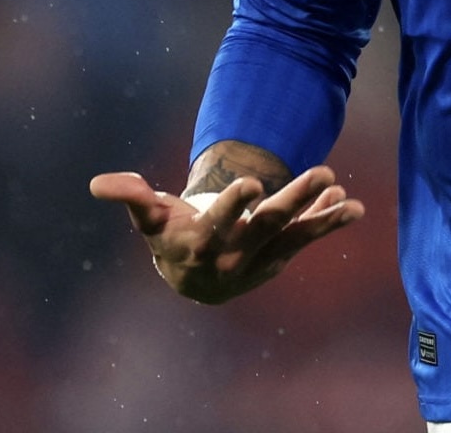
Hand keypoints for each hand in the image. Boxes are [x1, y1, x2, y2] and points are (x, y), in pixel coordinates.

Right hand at [89, 166, 364, 304]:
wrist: (194, 277)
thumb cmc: (171, 236)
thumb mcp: (150, 219)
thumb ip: (132, 197)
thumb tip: (99, 183)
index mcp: (200, 244)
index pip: (218, 224)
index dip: (233, 205)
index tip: (251, 181)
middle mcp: (234, 255)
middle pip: (267, 227)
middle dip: (295, 199)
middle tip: (323, 172)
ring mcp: (262, 258)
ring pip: (294, 236)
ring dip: (321, 216)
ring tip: (347, 197)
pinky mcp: (281, 256)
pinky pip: (306, 238)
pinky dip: (327, 222)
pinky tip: (351, 207)